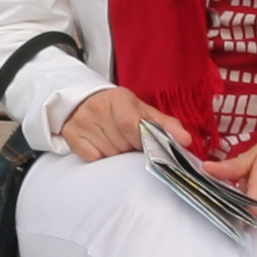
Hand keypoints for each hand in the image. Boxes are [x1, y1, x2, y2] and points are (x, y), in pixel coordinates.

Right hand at [55, 85, 190, 162]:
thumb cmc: (118, 108)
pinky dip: (100, 157)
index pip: (131, 125)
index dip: (141, 140)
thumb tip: (185, 140)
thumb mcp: (142, 110)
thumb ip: (165, 125)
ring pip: (108, 153)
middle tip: (129, 142)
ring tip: (116, 142)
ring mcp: (82, 122)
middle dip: (130, 148)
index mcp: (118, 98)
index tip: (147, 146)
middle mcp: (97, 109)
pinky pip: (92, 158)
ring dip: (117, 154)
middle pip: (121, 144)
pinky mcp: (71, 135)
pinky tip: (102, 146)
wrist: (82, 101)